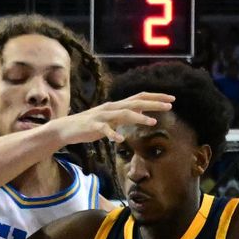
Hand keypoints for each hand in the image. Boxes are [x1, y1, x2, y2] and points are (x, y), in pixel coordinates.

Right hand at [53, 92, 174, 144]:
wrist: (66, 128)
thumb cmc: (91, 125)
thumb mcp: (112, 119)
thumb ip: (127, 115)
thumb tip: (144, 113)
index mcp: (117, 106)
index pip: (140, 98)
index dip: (156, 97)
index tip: (171, 99)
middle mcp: (111, 108)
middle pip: (135, 103)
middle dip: (153, 104)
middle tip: (169, 105)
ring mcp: (102, 116)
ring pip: (122, 114)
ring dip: (138, 118)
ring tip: (152, 122)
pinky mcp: (93, 126)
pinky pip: (104, 130)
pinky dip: (112, 134)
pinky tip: (120, 140)